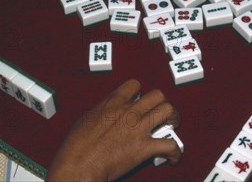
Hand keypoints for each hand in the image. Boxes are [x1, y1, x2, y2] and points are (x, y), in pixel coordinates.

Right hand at [46, 79, 181, 181]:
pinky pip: (170, 145)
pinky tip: (173, 157)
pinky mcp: (144, 148)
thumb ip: (102, 112)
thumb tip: (108, 114)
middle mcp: (129, 111)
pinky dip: (175, 152)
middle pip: (158, 95)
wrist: (78, 165)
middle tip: (160, 114)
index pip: (134, 85)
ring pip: (168, 111)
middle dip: (161, 104)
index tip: (139, 101)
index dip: (139, 93)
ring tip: (170, 128)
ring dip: (172, 119)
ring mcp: (138, 128)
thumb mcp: (86, 119)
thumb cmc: (76, 147)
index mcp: (113, 102)